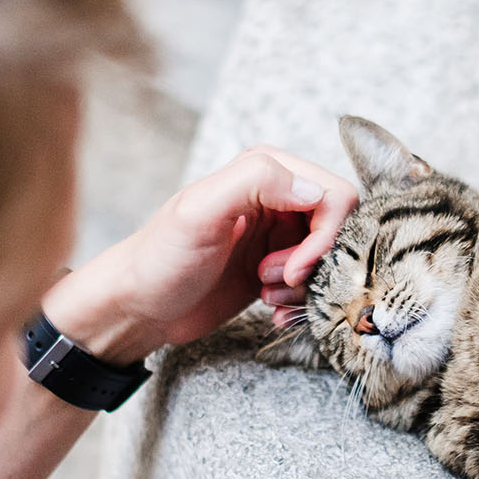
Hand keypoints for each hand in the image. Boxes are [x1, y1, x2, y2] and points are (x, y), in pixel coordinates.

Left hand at [44, 145, 357, 362]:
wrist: (139, 308)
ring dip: (305, 284)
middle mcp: (278, 197)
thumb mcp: (200, 212)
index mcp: (265, 170)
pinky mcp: (277, 267)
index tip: (293, 267)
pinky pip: (314, 281)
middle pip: (339, 227)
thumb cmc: (159, 258)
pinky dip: (299, 301)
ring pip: (330, 257)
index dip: (324, 235)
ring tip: (266, 292)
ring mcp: (278, 233)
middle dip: (315, 262)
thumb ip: (256, 182)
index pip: (333, 194)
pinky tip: (271, 308)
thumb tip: (313, 188)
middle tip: (277, 279)